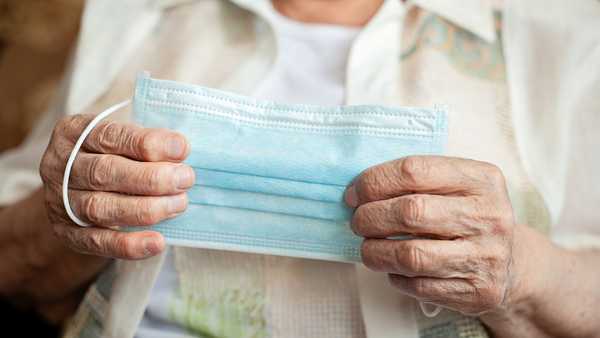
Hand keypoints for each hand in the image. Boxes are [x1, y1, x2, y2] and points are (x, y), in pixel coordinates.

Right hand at [40, 114, 194, 258]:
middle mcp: (59, 165)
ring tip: (179, 204)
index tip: (182, 149)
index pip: (110, 136)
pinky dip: (129, 245)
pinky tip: (157, 242)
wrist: (77, 191)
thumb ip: (146, 144)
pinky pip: (97, 242)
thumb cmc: (113, 156)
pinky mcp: (66, 233)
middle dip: (151, 178)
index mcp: (73, 132)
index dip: (147, 143)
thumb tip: (180, 151)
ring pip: (100, 207)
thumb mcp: (123, 140)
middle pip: (104, 172)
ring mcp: (58, 201)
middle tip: (186, 179)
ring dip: (146, 209)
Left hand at [345, 156, 516, 314]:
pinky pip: (418, 285)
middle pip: (410, 212)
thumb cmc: (466, 216)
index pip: (414, 171)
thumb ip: (416, 181)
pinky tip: (393, 267)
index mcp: (482, 179)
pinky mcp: (478, 291)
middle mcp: (489, 216)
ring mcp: (486, 256)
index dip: (374, 181)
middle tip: (358, 221)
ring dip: (375, 251)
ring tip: (368, 247)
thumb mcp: (456, 186)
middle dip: (370, 217)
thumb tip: (358, 191)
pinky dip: (394, 276)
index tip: (355, 193)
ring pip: (411, 255)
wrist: (511, 264)